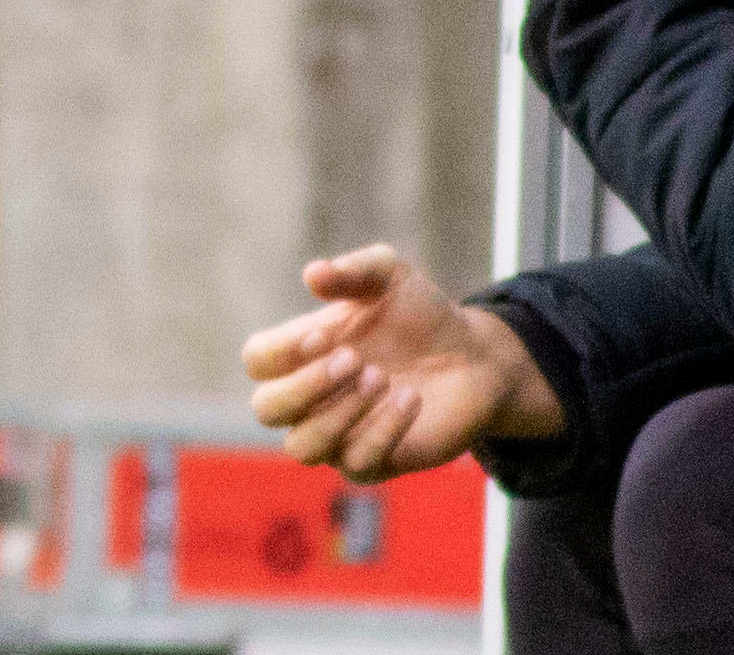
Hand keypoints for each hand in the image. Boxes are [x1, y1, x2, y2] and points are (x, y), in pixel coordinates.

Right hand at [239, 244, 563, 481]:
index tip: (327, 334)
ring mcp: (339, 434)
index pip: (257, 361)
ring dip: (339, 415)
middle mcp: (311, 397)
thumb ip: (353, 269)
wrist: (475, 356)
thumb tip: (313, 273)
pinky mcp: (375, 462)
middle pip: (265, 409)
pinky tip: (410, 398)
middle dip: (305, 386)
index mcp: (303, 351)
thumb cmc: (421, 313)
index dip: (282, 351)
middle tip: (354, 359)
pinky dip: (382, 430)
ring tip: (381, 378)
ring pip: (303, 447)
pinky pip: (356, 464)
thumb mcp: (391, 276)